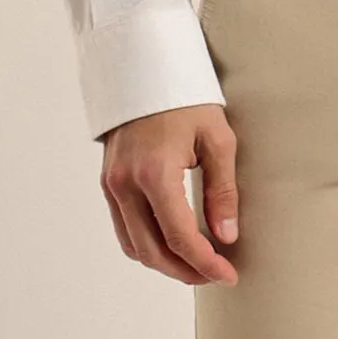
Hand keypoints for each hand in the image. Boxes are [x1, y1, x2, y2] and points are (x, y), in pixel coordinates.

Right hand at [100, 102, 239, 286]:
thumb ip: (223, 190)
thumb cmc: (186, 96)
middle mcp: (127, 184)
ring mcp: (112, 184)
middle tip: (216, 273)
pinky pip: (124, 229)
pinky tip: (171, 242)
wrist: (146, 65)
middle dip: (186, 271)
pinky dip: (147, 244)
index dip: (206, 263)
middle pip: (154, 252)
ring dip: (165, 262)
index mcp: (155, 172)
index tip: (229, 273)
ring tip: (196, 262)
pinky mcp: (109, 181)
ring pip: (135, 247)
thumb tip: (227, 236)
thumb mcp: (217, 137)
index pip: (180, 237)